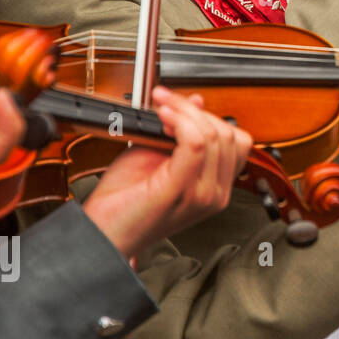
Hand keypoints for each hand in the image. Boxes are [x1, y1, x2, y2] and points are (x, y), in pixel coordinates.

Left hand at [82, 87, 252, 257]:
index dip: (211, 117)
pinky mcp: (180, 190)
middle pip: (228, 135)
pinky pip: (195, 144)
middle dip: (196, 111)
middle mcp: (215, 194)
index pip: (236, 141)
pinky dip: (181, 123)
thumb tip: (196, 102)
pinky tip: (162, 118)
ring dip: (186, 113)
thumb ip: (180, 132)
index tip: (180, 105)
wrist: (103, 236)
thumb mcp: (158, 157)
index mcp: (215, 188)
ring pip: (214, 136)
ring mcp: (201, 195)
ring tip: (162, 110)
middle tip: (167, 103)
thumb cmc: (124, 205)